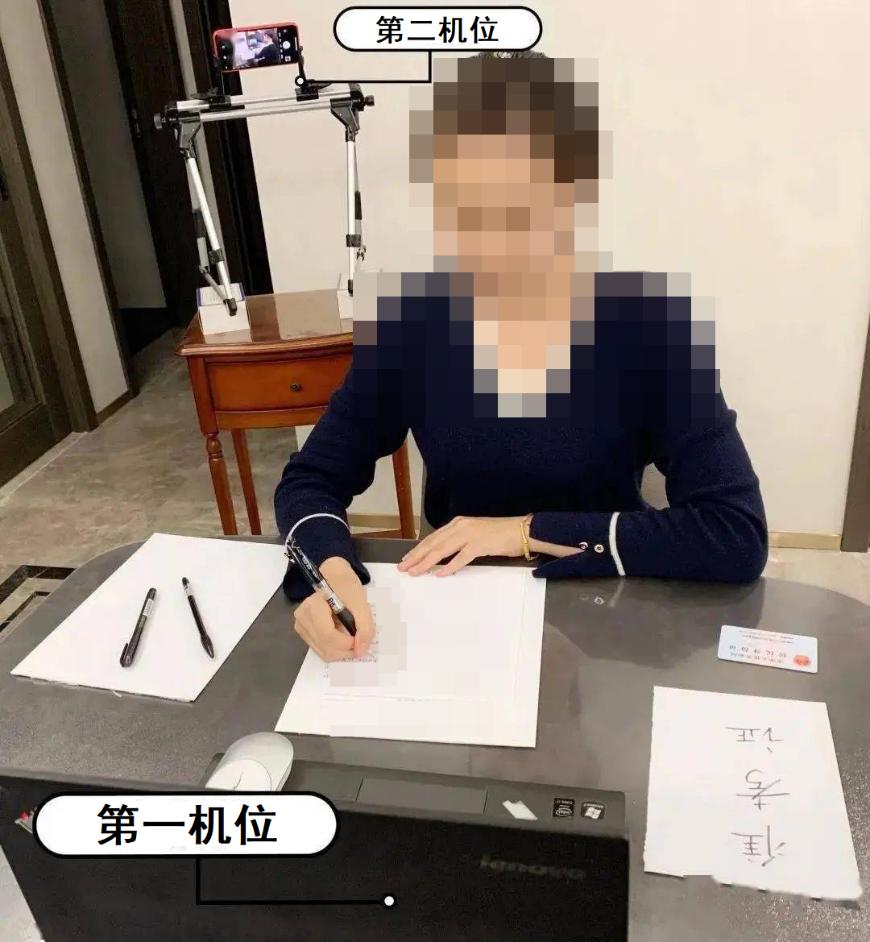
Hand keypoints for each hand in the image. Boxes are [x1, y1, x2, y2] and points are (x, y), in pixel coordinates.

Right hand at [292, 557, 374, 661]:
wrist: (334, 578)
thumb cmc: (346, 587)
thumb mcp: (361, 604)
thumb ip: (364, 627)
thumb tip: (361, 651)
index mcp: (313, 606)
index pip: (328, 635)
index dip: (347, 644)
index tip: (362, 640)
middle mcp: (302, 617)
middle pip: (326, 647)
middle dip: (346, 650)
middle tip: (360, 641)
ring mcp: (301, 626)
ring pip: (324, 653)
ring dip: (342, 651)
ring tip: (351, 636)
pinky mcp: (304, 632)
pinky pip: (321, 650)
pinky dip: (336, 649)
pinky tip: (343, 636)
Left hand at [397, 515, 525, 576]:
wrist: (521, 530)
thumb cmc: (499, 535)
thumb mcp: (474, 535)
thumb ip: (458, 542)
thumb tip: (442, 557)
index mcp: (458, 523)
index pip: (433, 538)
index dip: (418, 549)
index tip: (407, 559)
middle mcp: (461, 526)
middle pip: (433, 543)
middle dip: (417, 556)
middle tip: (404, 568)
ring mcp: (470, 534)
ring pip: (442, 550)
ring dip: (427, 562)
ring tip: (416, 572)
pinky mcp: (481, 544)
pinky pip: (462, 557)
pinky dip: (450, 566)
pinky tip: (440, 574)